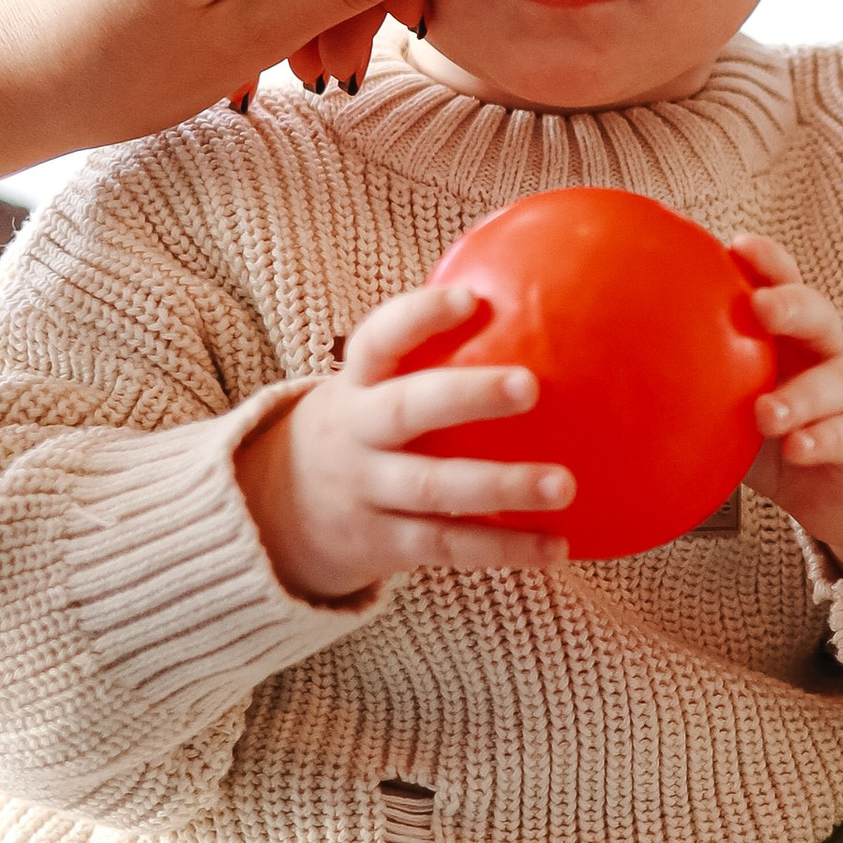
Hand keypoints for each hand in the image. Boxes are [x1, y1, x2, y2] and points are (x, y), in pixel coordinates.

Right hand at [234, 283, 573, 604]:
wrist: (279, 512)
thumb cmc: (363, 426)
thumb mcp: (374, 386)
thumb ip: (430, 352)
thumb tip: (536, 293)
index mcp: (357, 385)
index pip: (379, 340)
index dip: (419, 317)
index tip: (470, 299)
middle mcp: (358, 435)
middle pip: (406, 411)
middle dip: (466, 396)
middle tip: (529, 386)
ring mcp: (368, 492)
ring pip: (433, 488)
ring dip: (502, 486)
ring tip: (564, 485)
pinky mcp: (384, 543)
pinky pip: (447, 545)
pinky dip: (503, 549)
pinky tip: (556, 547)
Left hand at [731, 237, 842, 661]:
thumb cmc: (779, 439)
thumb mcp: (731, 408)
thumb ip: (690, 387)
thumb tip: (599, 377)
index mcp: (791, 336)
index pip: (781, 283)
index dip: (766, 261)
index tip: (735, 246)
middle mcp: (828, 352)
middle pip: (818, 312)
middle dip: (790, 304)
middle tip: (760, 308)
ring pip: (839, 379)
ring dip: (801, 395)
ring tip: (766, 412)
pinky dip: (822, 439)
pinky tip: (797, 448)